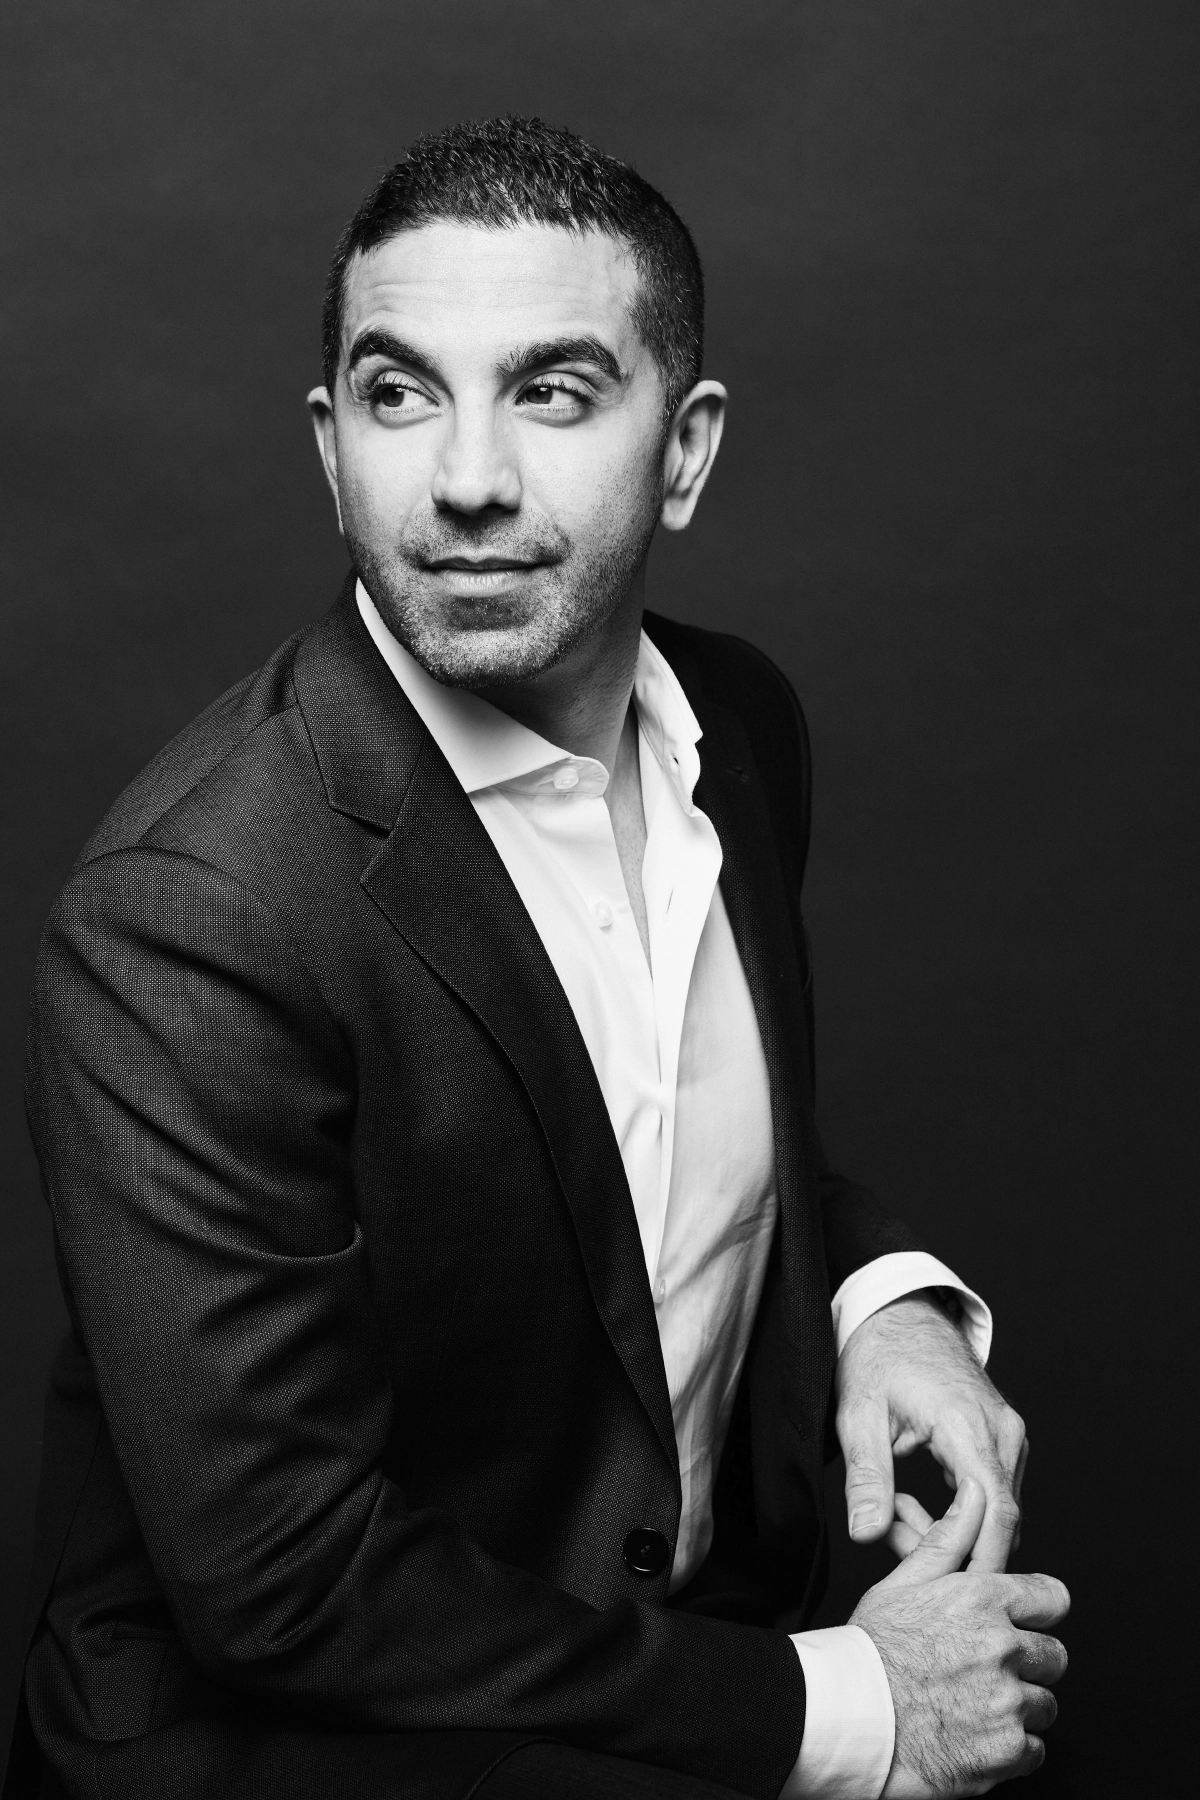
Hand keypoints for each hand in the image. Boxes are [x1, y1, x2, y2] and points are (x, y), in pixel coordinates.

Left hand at [836, 1290, 1026, 1571]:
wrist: (901, 1315)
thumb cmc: (879, 1358)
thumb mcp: (859, 1415)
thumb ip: (866, 1477)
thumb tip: (865, 1535)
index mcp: (968, 1422)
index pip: (995, 1510)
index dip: (981, 1560)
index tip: (954, 1596)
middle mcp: (1003, 1430)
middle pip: (1002, 1518)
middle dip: (959, 1552)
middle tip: (900, 1554)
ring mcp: (1009, 1434)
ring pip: (1001, 1510)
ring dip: (960, 1534)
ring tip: (896, 1521)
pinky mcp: (1004, 1440)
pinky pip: (996, 1493)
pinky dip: (965, 1514)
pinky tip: (917, 1509)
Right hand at [850, 1478, 1068, 1797]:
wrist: (850, 1719)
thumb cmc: (871, 1649)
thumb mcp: (904, 1582)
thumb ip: (951, 1538)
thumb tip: (976, 1492)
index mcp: (982, 1600)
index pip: (1053, 1599)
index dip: (1037, 1613)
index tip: (1020, 1625)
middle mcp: (1002, 1646)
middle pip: (1054, 1656)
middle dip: (1028, 1664)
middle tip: (985, 1672)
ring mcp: (1008, 1701)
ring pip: (1044, 1705)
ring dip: (1018, 1709)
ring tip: (973, 1707)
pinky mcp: (1007, 1750)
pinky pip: (1035, 1750)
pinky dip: (1011, 1750)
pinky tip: (974, 1737)